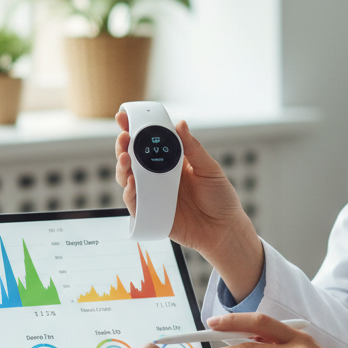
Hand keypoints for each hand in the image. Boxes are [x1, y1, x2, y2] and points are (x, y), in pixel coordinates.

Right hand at [115, 112, 263, 300]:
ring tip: (124, 158)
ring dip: (122, 168)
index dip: (134, 129)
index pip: (149, 142)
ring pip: (128, 179)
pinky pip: (134, 203)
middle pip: (133, 159)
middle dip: (123, 146)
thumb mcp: (209, 169)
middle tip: (123, 137)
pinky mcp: (151, 214)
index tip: (124, 117)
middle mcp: (158, 177)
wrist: (224, 230)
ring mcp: (153, 195)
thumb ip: (193, 149)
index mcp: (172, 162)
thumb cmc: (220, 198)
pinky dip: (129, 193)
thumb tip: (180, 124)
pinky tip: (132, 184)